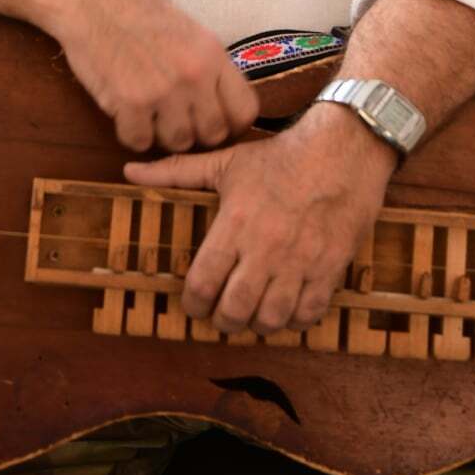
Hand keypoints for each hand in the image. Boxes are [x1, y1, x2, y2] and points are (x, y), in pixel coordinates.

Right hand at [46, 0, 257, 153]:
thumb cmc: (137, 9)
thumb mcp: (190, 31)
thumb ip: (208, 66)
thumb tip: (221, 100)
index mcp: (213, 54)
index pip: (245, 110)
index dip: (231, 123)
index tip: (215, 122)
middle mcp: (194, 75)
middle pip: (213, 134)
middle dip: (196, 132)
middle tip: (177, 121)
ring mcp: (162, 91)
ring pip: (178, 142)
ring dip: (163, 134)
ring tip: (149, 115)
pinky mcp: (129, 102)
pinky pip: (139, 141)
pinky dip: (131, 133)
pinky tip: (126, 114)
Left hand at [124, 102, 395, 334]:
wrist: (344, 150)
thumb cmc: (282, 156)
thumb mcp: (226, 161)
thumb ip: (176, 171)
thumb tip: (130, 170)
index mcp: (236, 224)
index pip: (203, 283)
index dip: (193, 303)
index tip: (194, 303)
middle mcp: (266, 248)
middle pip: (234, 310)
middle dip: (222, 320)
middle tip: (221, 315)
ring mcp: (300, 262)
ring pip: (271, 319)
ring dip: (257, 324)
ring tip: (253, 315)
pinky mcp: (330, 268)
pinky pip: (308, 313)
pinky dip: (294, 320)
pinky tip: (286, 309)